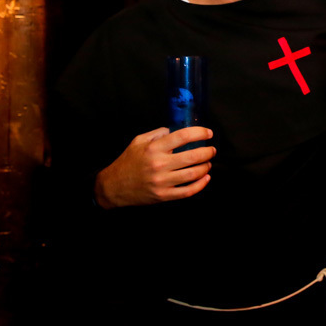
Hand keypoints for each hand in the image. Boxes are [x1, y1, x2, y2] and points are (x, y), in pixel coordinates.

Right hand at [94, 126, 214, 208]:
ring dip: (205, 167)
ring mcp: (162, 181)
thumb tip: (176, 129)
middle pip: (193, 156)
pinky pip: (187, 191)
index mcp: (154, 148)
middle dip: (207, 151)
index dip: (200, 133)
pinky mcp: (163, 195)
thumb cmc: (128, 162)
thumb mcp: (138, 141)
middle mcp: (159, 164)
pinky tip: (206, 178)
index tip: (208, 133)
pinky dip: (200, 185)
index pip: (182, 136)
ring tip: (208, 163)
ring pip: (193, 174)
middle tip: (212, 150)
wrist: (113, 186)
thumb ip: (158, 133)